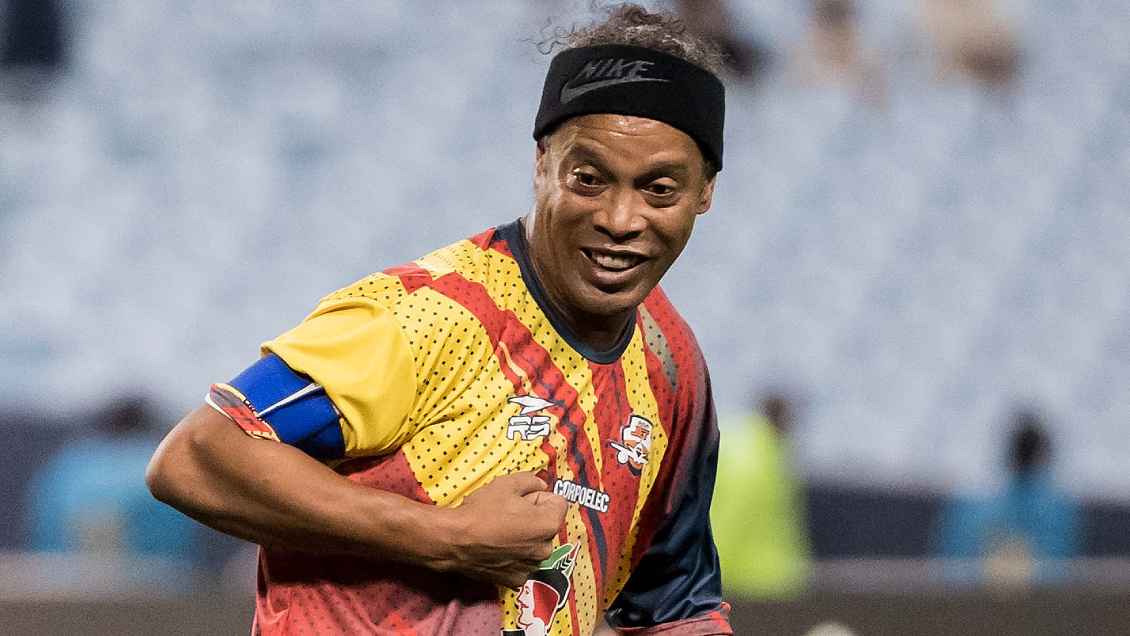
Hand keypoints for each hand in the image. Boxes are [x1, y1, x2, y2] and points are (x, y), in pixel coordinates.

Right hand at [440, 472, 567, 588]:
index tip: (520, 500)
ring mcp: (531, 567)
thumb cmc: (482, 510)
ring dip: (524, 538)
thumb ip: (532, 481)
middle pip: (546, 525)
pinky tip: (497, 548)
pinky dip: (514, 556)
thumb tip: (541, 486)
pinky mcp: (516, 580)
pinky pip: (522, 562)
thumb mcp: (507, 483)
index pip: (558, 503)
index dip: (538, 497)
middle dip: (533, 518)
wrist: (454, 540)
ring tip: (500, 532)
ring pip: (535, 545)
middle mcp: (546, 549)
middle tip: (507, 515)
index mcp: (549, 524)